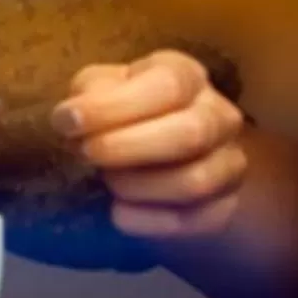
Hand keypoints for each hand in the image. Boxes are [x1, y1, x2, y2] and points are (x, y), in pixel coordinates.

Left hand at [57, 49, 246, 239]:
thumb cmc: (119, 110)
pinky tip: (119, 213)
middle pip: (189, 134)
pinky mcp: (226, 206)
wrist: (153, 155)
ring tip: (106, 182)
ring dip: (139, 186)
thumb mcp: (98, 88)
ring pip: (196, 182)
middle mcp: (219, 116)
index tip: (68, 121)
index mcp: (186, 75)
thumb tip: (73, 119)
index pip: (167, 86)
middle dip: (127, 148)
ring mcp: (229, 163)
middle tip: (87, 154)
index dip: (114, 106)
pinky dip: (151, 222)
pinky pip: (197, 221)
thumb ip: (89, 95)